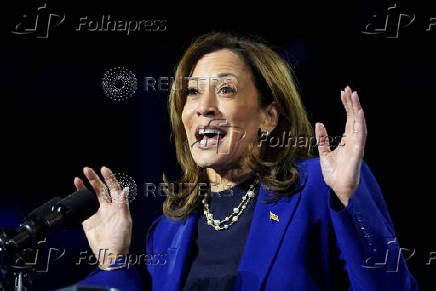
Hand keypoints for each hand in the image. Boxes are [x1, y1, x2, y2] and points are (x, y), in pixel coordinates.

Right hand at [74, 166, 131, 267]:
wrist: (110, 254)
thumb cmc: (121, 239)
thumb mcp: (124, 220)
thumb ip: (123, 204)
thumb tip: (125, 189)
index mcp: (118, 206)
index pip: (114, 188)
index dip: (109, 178)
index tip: (104, 169)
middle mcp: (108, 207)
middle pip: (101, 189)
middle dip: (95, 179)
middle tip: (87, 170)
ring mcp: (98, 213)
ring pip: (91, 196)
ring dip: (85, 186)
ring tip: (79, 177)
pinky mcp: (89, 221)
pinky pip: (82, 207)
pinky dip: (79, 199)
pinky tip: (76, 191)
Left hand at [315, 86, 366, 206]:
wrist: (336, 186)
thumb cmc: (333, 172)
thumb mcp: (324, 152)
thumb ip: (322, 138)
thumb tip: (319, 123)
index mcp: (347, 139)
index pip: (349, 118)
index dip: (347, 105)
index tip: (343, 93)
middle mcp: (354, 139)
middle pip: (354, 117)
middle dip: (352, 103)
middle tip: (348, 89)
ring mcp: (357, 144)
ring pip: (359, 123)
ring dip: (357, 109)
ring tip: (354, 96)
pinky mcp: (358, 151)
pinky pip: (361, 134)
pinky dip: (360, 123)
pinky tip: (359, 112)